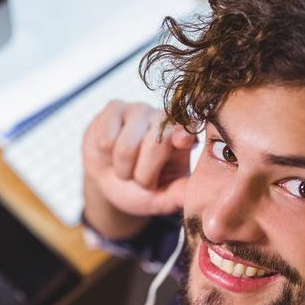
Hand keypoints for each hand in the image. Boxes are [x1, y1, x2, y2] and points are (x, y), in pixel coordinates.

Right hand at [82, 100, 195, 217]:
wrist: (108, 180)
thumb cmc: (140, 188)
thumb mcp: (162, 197)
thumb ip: (179, 194)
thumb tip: (199, 196)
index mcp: (183, 137)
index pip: (188, 130)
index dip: (184, 133)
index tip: (182, 142)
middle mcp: (164, 118)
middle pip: (155, 143)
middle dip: (143, 173)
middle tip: (140, 181)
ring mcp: (140, 109)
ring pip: (126, 145)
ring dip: (122, 167)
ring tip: (124, 168)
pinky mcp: (115, 107)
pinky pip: (106, 137)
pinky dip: (105, 153)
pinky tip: (109, 151)